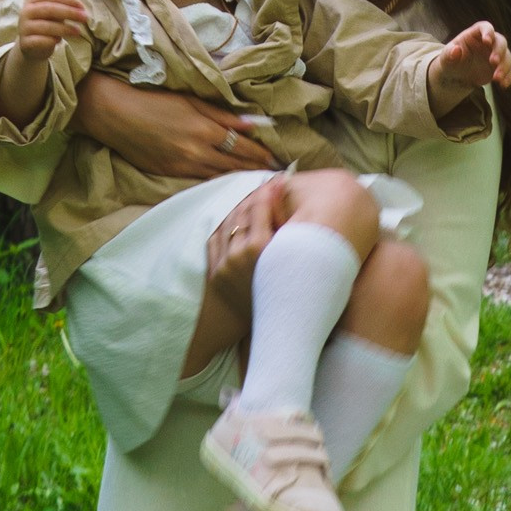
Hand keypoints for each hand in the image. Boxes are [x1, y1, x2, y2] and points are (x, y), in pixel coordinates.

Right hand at [14, 0, 93, 63]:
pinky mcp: (25, 42)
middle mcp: (25, 11)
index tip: (82, 8)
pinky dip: (51, 40)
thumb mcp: (58, 7)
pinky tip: (59, 41)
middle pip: (49, 9)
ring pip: (45, 26)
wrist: (34, 45)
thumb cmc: (48, 21)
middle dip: (69, 13)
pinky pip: (39, 41)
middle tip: (85, 18)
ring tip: (78, 31)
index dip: (69, 1)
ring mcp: (24, 27)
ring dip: (64, 29)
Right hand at [74, 70, 277, 178]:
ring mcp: (181, 167)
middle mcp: (196, 152)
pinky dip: (216, 183)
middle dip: (255, 170)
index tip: (276, 159)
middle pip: (234, 166)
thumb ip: (222, 114)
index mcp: (204, 130)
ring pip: (218, 178)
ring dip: (238, 180)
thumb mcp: (190, 100)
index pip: (241, 147)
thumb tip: (252, 124)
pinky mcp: (168, 174)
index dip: (260, 154)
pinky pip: (199, 181)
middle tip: (273, 176)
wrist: (113, 114)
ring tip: (256, 183)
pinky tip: (226, 184)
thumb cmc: (152, 99)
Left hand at [201, 176, 294, 334]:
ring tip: (252, 203)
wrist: (272, 328)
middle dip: (254, 197)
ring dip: (239, 210)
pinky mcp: (215, 271)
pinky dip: (226, 227)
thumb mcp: (296, 259)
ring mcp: (224, 263)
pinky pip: (216, 239)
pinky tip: (237, 222)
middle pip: (243, 212)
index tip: (275, 182)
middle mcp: (240, 254)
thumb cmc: (292, 292)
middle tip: (265, 188)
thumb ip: (292, 227)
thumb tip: (288, 191)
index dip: (268, 191)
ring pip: (228, 224)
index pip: (260, 206)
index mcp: (262, 249)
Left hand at [428, 19, 510, 113]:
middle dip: (499, 52)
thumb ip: (449, 53)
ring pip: (507, 56)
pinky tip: (503, 85)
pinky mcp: (501, 66)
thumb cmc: (450, 61)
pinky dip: (509, 77)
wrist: (457, 75)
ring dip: (505, 67)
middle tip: (493, 62)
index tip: (487, 41)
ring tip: (496, 79)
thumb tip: (456, 50)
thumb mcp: (446, 58)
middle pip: (500, 42)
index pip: (485, 27)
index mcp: (475, 34)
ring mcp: (497, 54)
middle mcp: (490, 42)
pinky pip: (510, 70)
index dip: (488, 32)